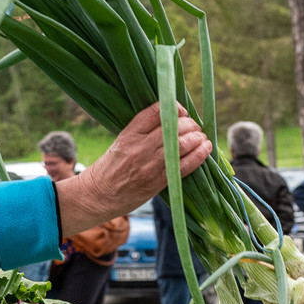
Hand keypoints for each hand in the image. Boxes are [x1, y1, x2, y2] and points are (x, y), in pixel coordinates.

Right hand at [55, 103, 211, 236]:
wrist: (98, 195)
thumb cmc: (110, 167)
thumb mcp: (121, 141)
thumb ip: (142, 130)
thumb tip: (171, 119)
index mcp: (129, 134)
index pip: (156, 112)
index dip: (174, 108)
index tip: (181, 111)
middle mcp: (140, 148)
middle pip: (173, 127)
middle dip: (189, 124)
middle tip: (194, 126)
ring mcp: (149, 166)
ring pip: (181, 144)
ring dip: (197, 137)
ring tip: (201, 137)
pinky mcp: (157, 182)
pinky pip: (184, 166)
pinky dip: (199, 155)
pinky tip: (206, 149)